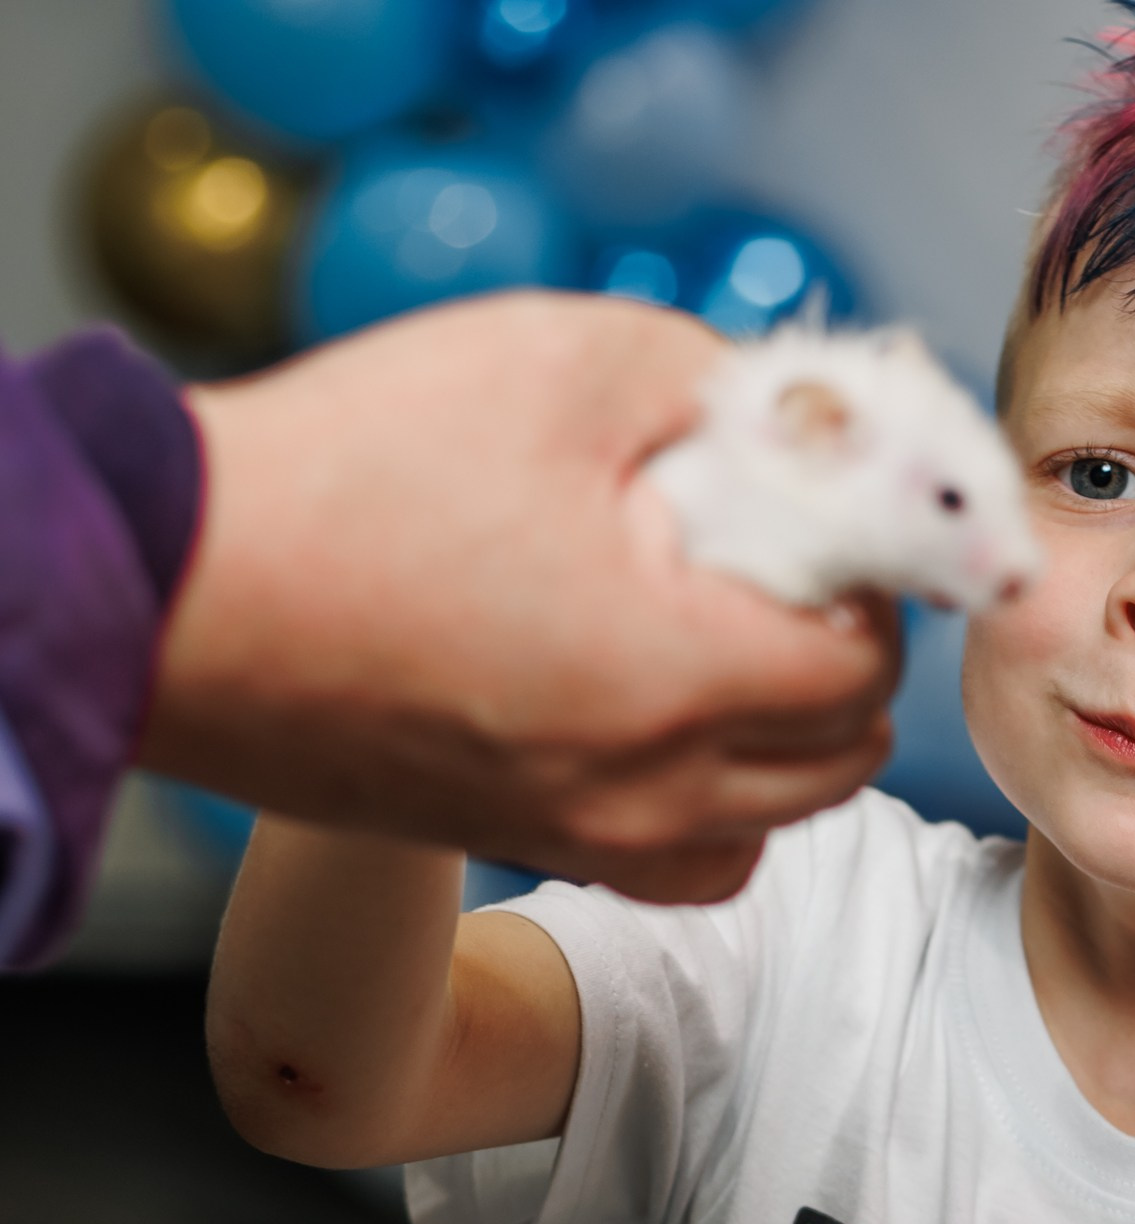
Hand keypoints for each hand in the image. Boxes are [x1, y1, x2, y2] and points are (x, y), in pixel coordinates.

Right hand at [150, 292, 898, 902]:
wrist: (173, 593)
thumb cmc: (355, 470)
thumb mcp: (567, 361)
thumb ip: (719, 382)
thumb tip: (795, 414)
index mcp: (679, 675)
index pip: (866, 664)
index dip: (873, 579)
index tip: (829, 517)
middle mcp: (646, 788)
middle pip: (841, 758)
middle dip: (844, 656)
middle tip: (791, 566)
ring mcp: (579, 833)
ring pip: (767, 826)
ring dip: (788, 739)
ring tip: (731, 638)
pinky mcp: (516, 842)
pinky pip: (679, 861)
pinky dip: (709, 804)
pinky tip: (663, 714)